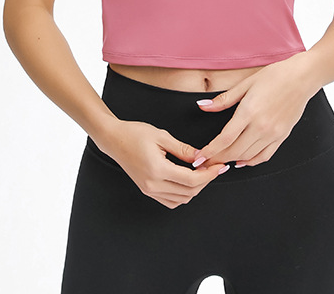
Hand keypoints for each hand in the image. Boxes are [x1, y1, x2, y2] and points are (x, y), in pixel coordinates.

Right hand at [94, 119, 228, 208]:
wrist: (114, 139)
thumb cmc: (135, 133)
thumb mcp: (162, 136)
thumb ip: (182, 149)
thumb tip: (201, 157)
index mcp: (158, 170)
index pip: (191, 180)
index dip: (209, 175)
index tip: (219, 167)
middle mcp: (153, 185)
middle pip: (189, 192)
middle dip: (205, 182)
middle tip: (214, 168)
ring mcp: (149, 190)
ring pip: (181, 199)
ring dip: (195, 189)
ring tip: (203, 172)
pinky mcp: (147, 190)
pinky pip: (171, 200)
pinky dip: (183, 194)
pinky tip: (188, 180)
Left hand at [193, 54, 315, 168]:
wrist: (302, 77)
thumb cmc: (274, 76)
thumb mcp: (246, 84)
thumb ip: (224, 99)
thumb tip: (203, 106)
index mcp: (249, 112)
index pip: (225, 139)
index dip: (210, 151)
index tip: (199, 158)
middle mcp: (261, 126)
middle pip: (234, 151)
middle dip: (217, 158)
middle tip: (206, 160)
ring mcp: (273, 134)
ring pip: (248, 156)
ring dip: (232, 160)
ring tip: (220, 158)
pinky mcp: (282, 136)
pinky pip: (264, 156)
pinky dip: (251, 161)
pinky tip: (242, 160)